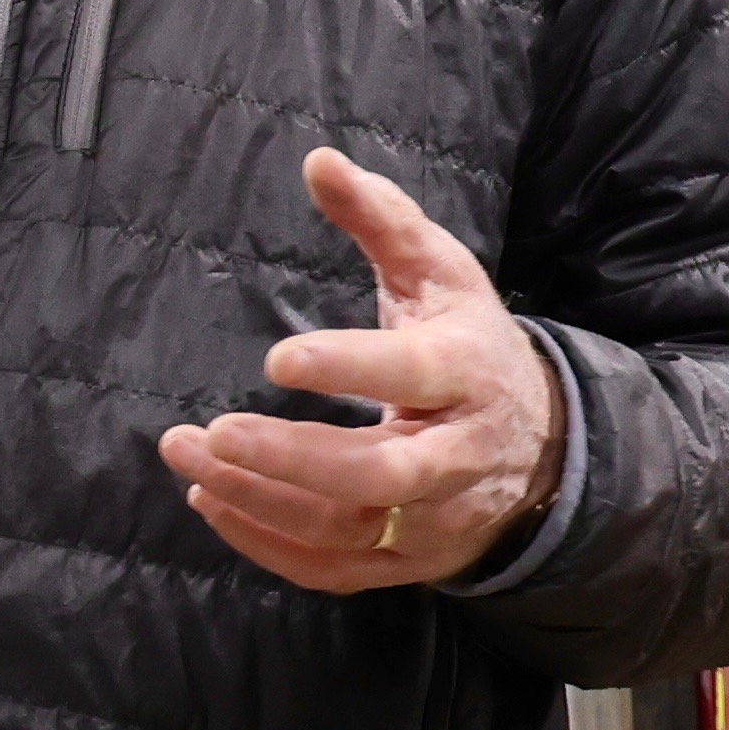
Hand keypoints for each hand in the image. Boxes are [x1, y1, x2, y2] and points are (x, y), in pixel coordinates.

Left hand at [160, 148, 569, 594]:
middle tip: (209, 433)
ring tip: (186, 457)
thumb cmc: (468, 341)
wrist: (542, 445)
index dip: (348, 369)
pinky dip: (267, 545)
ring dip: (257, 499)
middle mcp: (456, 456)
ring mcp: (434, 519)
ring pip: (345, 527)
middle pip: (375, 473)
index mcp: (465, 372)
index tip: (278, 357)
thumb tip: (316, 160)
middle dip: (288, 458)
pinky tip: (212, 501)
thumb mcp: (439, 271)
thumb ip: (380, 218)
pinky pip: (333, 570)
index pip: (410, 376)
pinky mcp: (408, 562)